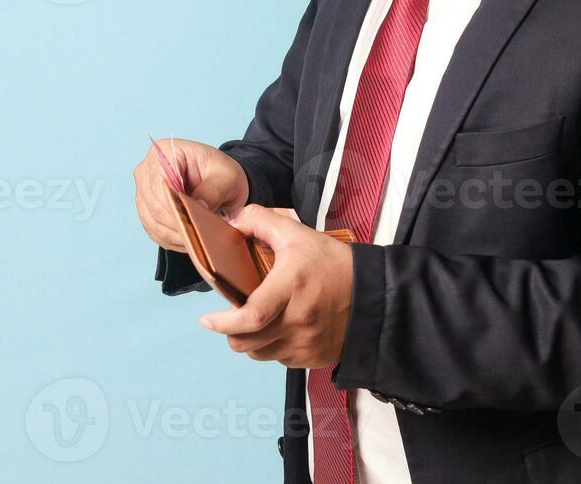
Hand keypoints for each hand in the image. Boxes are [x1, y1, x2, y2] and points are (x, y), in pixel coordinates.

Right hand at [133, 137, 248, 253]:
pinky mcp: (146, 210)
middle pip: (155, 206)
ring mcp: (144, 191)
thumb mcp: (227, 178)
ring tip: (198, 238)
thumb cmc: (222, 174)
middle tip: (201, 234)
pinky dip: (172, 239)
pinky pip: (154, 231)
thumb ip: (213, 191)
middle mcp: (148, 170)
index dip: (177, 207)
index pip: (161, 185)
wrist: (221, 182)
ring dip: (176, 234)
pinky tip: (190, 239)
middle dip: (179, 223)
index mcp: (166, 152)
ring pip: (153, 222)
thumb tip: (199, 207)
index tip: (196, 221)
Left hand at [198, 205, 353, 368]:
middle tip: (231, 319)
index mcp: (290, 287)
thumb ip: (261, 220)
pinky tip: (281, 329)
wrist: (374, 295)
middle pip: (246, 343)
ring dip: (252, 341)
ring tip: (258, 322)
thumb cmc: (335, 263)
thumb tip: (232, 222)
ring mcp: (305, 343)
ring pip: (260, 354)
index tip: (207, 320)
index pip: (250, 317)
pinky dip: (273, 347)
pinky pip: (280, 360)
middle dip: (231, 333)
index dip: (223, 323)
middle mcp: (297, 320)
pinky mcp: (313, 358)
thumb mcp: (298, 233)